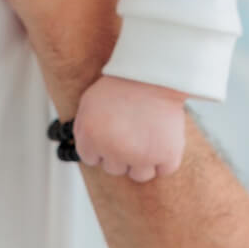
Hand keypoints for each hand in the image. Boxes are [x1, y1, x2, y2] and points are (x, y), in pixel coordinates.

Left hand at [73, 75, 187, 181]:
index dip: (101, 147)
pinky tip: (162, 140)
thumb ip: (82, 129)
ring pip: (139, 174)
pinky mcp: (166, 155)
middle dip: (121, 153)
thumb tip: (85, 150)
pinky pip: (164, 170)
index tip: (111, 135)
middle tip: (130, 131)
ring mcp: (141, 156)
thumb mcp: (88, 102)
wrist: (152, 73)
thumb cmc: (120, 84)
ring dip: (143, 161)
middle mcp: (113, 151)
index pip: (92, 159)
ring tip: (147, 137)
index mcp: (90, 138)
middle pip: (115, 168)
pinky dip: (165, 159)